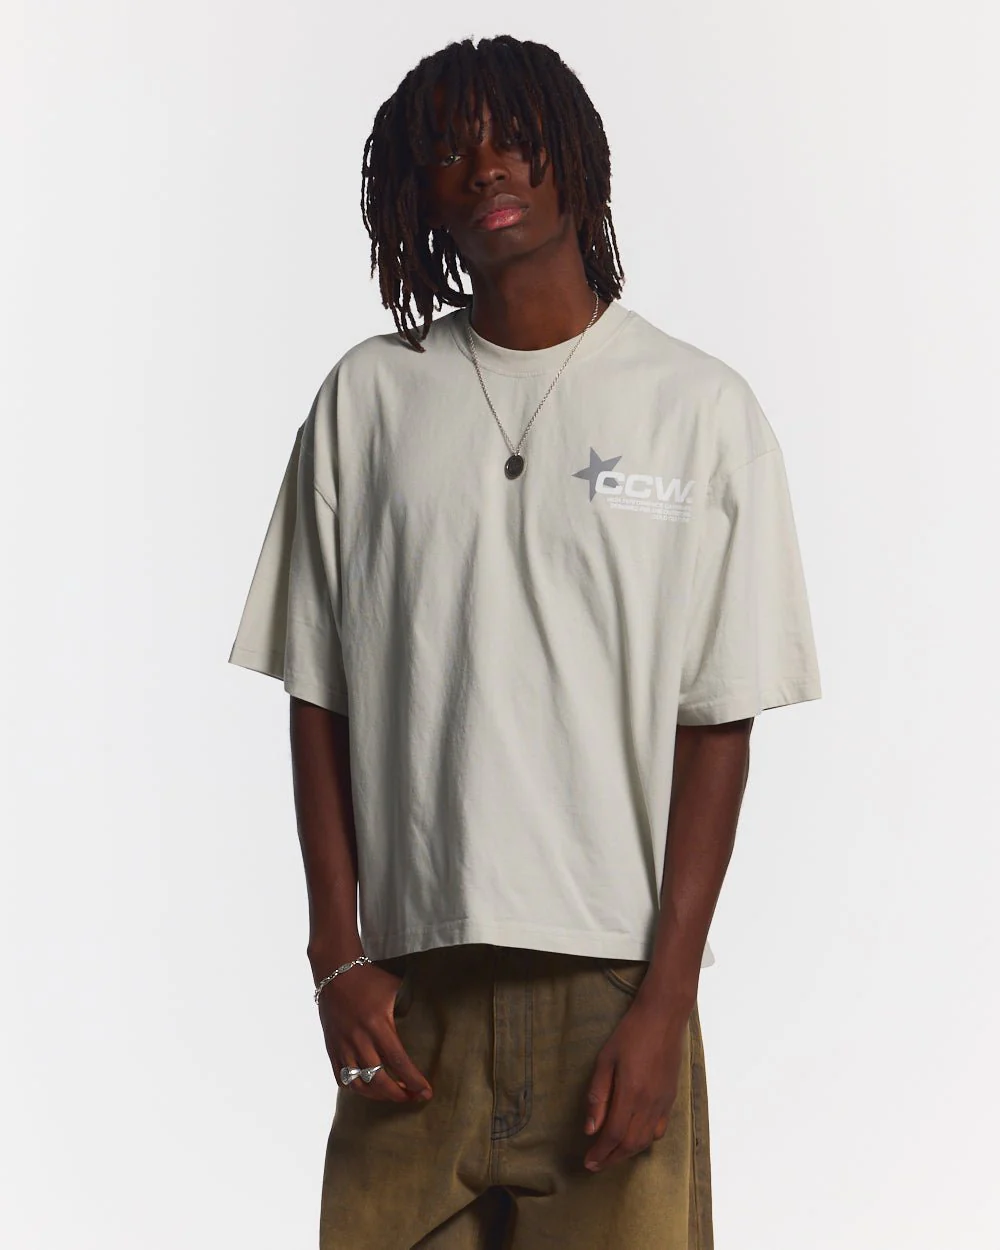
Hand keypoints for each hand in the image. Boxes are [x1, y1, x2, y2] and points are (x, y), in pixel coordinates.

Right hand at [317, 963, 432, 1104]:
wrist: (335, 972)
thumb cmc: (370, 979)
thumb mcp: (395, 988)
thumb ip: (411, 1004)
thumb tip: (434, 1016)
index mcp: (377, 1025)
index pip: (398, 1061)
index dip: (414, 1081)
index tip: (427, 1092)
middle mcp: (359, 1039)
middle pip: (379, 1080)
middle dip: (398, 1095)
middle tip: (413, 1097)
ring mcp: (342, 1046)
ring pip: (359, 1085)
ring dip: (378, 1095)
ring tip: (392, 1094)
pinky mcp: (331, 1048)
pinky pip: (341, 1079)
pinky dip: (356, 1088)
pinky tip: (369, 1087)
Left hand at [582, 994, 686, 1171]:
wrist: (663, 1017)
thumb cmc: (630, 1033)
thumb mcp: (605, 1059)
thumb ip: (598, 1095)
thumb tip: (590, 1129)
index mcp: (631, 1093)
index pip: (614, 1134)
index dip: (600, 1152)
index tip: (588, 1162)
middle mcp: (649, 1103)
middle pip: (630, 1144)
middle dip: (612, 1158)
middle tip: (596, 1164)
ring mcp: (663, 1102)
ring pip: (646, 1140)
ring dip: (627, 1153)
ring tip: (611, 1155)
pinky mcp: (671, 1098)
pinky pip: (659, 1130)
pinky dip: (645, 1141)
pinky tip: (634, 1139)